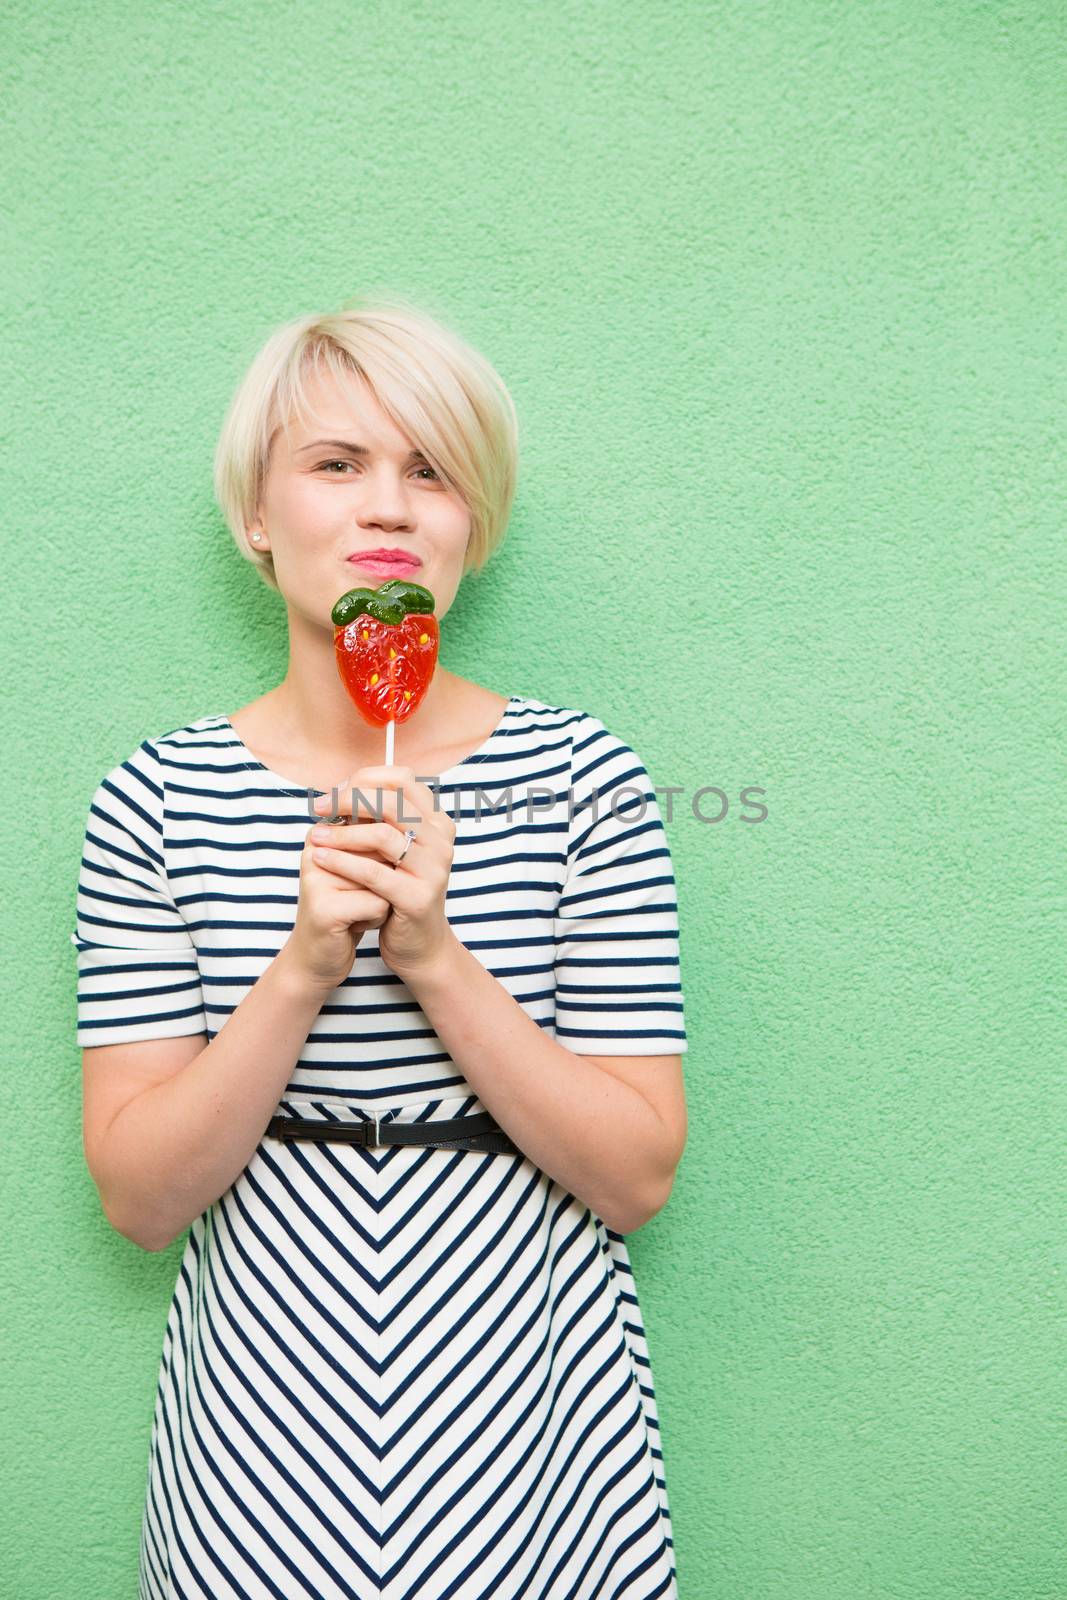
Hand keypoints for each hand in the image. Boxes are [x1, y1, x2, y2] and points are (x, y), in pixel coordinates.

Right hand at [286, 817, 395, 995]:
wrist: (320, 956)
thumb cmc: (348, 907)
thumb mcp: (360, 866)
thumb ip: (376, 837)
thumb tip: (409, 813)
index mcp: (322, 833)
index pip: (375, 823)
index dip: (385, 854)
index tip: (369, 875)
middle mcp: (314, 849)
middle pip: (382, 849)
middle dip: (387, 875)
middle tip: (367, 894)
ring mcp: (317, 879)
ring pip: (384, 875)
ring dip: (383, 896)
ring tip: (361, 907)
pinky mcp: (324, 909)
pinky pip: (378, 903)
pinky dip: (378, 917)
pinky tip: (357, 924)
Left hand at [307, 764, 457, 981]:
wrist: (419, 945)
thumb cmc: (399, 891)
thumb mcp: (394, 850)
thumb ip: (379, 820)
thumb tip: (339, 790)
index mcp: (437, 822)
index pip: (403, 780)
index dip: (365, 780)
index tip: (335, 793)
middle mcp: (441, 841)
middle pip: (391, 802)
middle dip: (348, 800)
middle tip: (319, 807)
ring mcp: (433, 870)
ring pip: (382, 836)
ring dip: (342, 833)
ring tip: (315, 836)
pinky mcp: (418, 898)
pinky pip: (374, 873)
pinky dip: (343, 863)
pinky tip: (320, 858)